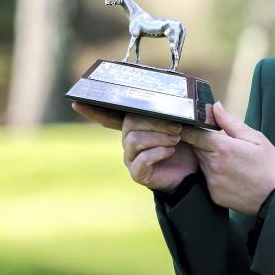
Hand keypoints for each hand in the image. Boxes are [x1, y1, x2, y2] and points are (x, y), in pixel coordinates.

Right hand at [72, 102, 196, 192]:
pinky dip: (158, 152)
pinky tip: (170, 151)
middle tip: (177, 127)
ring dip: (158, 137)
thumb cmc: (190, 143)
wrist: (197, 171)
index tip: (77, 102)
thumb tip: (177, 100)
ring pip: (135, 140)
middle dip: (154, 122)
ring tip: (176, 139)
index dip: (95, 110)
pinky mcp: (138, 173)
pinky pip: (141, 160)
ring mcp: (132, 157)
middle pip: (130, 123)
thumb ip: (178, 111)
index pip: (112, 115)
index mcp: (138, 125)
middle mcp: (130, 140)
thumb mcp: (187, 123)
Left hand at [181, 101, 274, 215]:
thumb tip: (215, 108)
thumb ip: (231, 123)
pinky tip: (232, 174)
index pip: (192, 134)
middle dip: (203, 142)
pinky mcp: (214, 195)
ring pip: (202, 163)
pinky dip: (215, 173)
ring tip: (231, 159)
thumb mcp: (256, 138)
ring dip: (209, 157)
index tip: (190, 124)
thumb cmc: (270, 166)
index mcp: (223, 148)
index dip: (188, 128)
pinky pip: (208, 179)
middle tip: (221, 141)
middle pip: (196, 148)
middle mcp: (213, 166)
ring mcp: (212, 182)